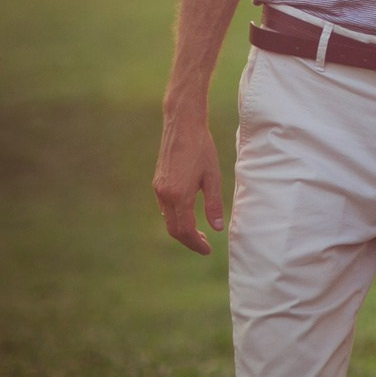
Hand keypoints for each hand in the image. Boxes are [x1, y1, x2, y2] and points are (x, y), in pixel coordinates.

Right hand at [154, 108, 225, 254]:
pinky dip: (175, 216)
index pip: (184, 230)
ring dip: (181, 229)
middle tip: (204, 246)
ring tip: (198, 233)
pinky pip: (164, 207)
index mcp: (179, 195)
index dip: (195, 243)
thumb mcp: (213, 177)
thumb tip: (217, 228)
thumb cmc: (202, 149)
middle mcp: (164, 195)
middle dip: (188, 240)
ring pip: (167, 219)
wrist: (182, 127)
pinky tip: (188, 214)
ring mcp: (158, 189)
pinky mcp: (157, 183)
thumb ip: (214, 204)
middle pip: (173, 229)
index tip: (207, 250)